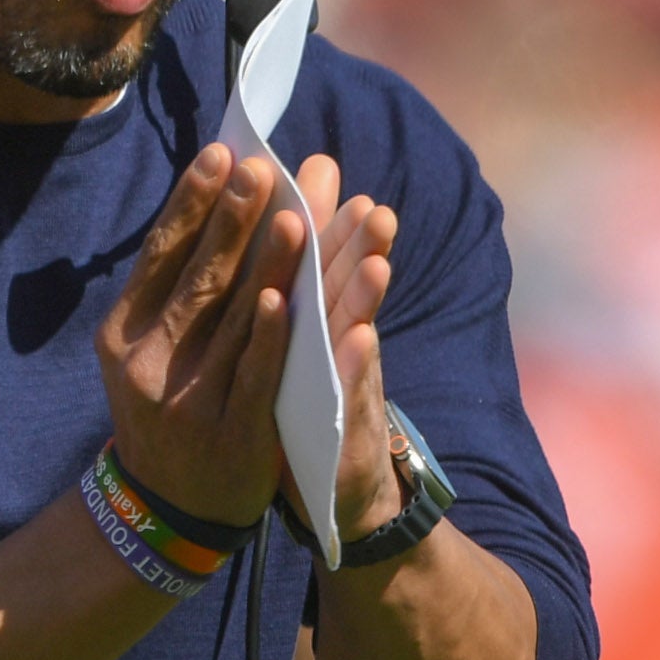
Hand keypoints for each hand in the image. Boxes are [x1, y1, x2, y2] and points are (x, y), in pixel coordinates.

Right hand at [95, 143, 306, 526]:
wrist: (166, 511)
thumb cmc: (164, 410)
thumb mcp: (143, 352)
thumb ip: (169, 289)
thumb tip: (206, 205)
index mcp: (121, 334)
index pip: (159, 255)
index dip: (191, 202)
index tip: (221, 153)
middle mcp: (146, 364)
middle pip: (196, 277)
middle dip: (232, 218)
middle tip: (261, 167)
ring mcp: (187, 400)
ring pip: (230, 319)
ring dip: (263, 264)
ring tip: (291, 213)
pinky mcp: (229, 435)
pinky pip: (252, 375)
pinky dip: (267, 335)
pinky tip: (281, 296)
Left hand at [289, 154, 402, 543]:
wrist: (336, 489)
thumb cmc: (306, 401)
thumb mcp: (296, 343)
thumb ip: (293, 282)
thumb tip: (281, 217)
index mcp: (317, 321)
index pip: (321, 262)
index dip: (326, 220)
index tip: (323, 170)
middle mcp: (337, 346)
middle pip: (347, 287)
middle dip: (357, 245)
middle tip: (371, 206)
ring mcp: (346, 389)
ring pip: (356, 331)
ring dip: (366, 295)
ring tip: (378, 259)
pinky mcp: (349, 431)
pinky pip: (350, 395)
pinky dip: (355, 365)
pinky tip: (361, 337)